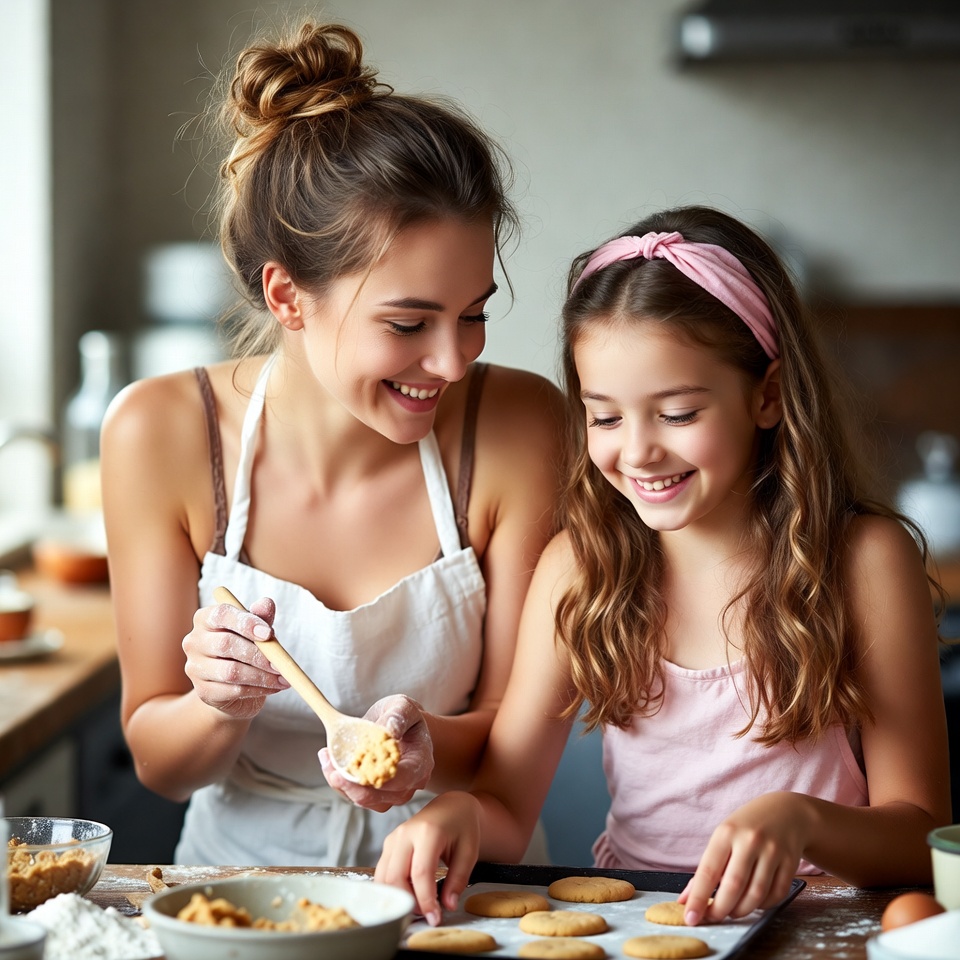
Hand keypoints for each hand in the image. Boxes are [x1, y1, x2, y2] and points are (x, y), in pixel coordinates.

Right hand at [181, 596, 288, 719]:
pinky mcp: (203, 691)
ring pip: (231, 671)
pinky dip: (258, 689)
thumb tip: (266, 603)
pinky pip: (233, 690)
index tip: (269, 633)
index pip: (221, 614)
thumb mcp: (256, 629)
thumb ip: (261, 616)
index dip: (246, 622)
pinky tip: (274, 687)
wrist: (234, 685)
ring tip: (283, 678)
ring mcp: (195, 668)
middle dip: (258, 654)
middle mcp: (194, 641)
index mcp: (205, 618)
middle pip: (225, 644)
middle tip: (281, 663)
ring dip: (262, 676)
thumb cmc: (246, 647)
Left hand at [318, 695, 434, 811]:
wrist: (397, 727)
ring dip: (342, 785)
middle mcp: (409, 784)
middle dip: (354, 786)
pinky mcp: (373, 795)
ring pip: (365, 800)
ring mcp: (391, 793)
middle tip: (333, 769)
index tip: (359, 768)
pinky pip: (354, 796)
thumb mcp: (403, 707)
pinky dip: (339, 783)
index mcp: (420, 762)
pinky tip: (328, 762)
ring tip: (326, 759)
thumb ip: (399, 716)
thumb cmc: (402, 717)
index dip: (382, 776)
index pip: (404, 777)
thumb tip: (389, 731)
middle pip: (382, 796)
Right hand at [375, 791, 480, 925]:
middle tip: (427, 913)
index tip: (435, 918)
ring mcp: (393, 838)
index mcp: (428, 832)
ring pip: (384, 877)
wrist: (451, 806)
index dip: (426, 900)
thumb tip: (448, 905)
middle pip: (395, 877)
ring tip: (420, 904)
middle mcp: (405, 833)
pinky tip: (410, 892)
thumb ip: (458, 879)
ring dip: (399, 897)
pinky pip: (382, 873)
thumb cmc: (462, 827)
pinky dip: (393, 888)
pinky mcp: (388, 844)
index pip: (420, 873)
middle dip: (409, 902)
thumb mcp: (469, 852)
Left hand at [680, 792, 807, 924]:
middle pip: (733, 886)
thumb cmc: (746, 827)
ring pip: (756, 895)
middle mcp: (750, 841)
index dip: (698, 898)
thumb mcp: (723, 837)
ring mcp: (773, 851)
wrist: (785, 811)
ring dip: (741, 910)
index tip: (690, 917)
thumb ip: (707, 868)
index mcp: (726, 833)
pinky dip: (762, 905)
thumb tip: (686, 899)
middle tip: (713, 918)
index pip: (709, 871)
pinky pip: (776, 895)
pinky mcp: (791, 862)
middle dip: (720, 910)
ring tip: (732, 911)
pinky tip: (754, 901)